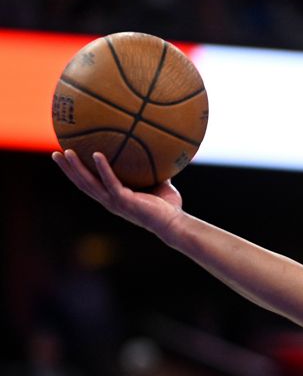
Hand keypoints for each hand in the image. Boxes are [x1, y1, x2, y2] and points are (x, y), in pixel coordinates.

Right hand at [53, 149, 183, 234]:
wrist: (175, 224)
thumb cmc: (169, 208)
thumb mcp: (160, 185)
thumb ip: (154, 171)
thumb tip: (159, 152)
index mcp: (114, 199)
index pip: (90, 185)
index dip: (77, 174)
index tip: (68, 160)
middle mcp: (110, 201)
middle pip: (82, 184)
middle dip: (68, 169)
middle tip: (55, 154)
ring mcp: (115, 202)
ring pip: (89, 183)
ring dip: (76, 167)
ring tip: (66, 152)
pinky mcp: (123, 201)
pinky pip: (110, 182)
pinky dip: (103, 168)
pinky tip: (97, 154)